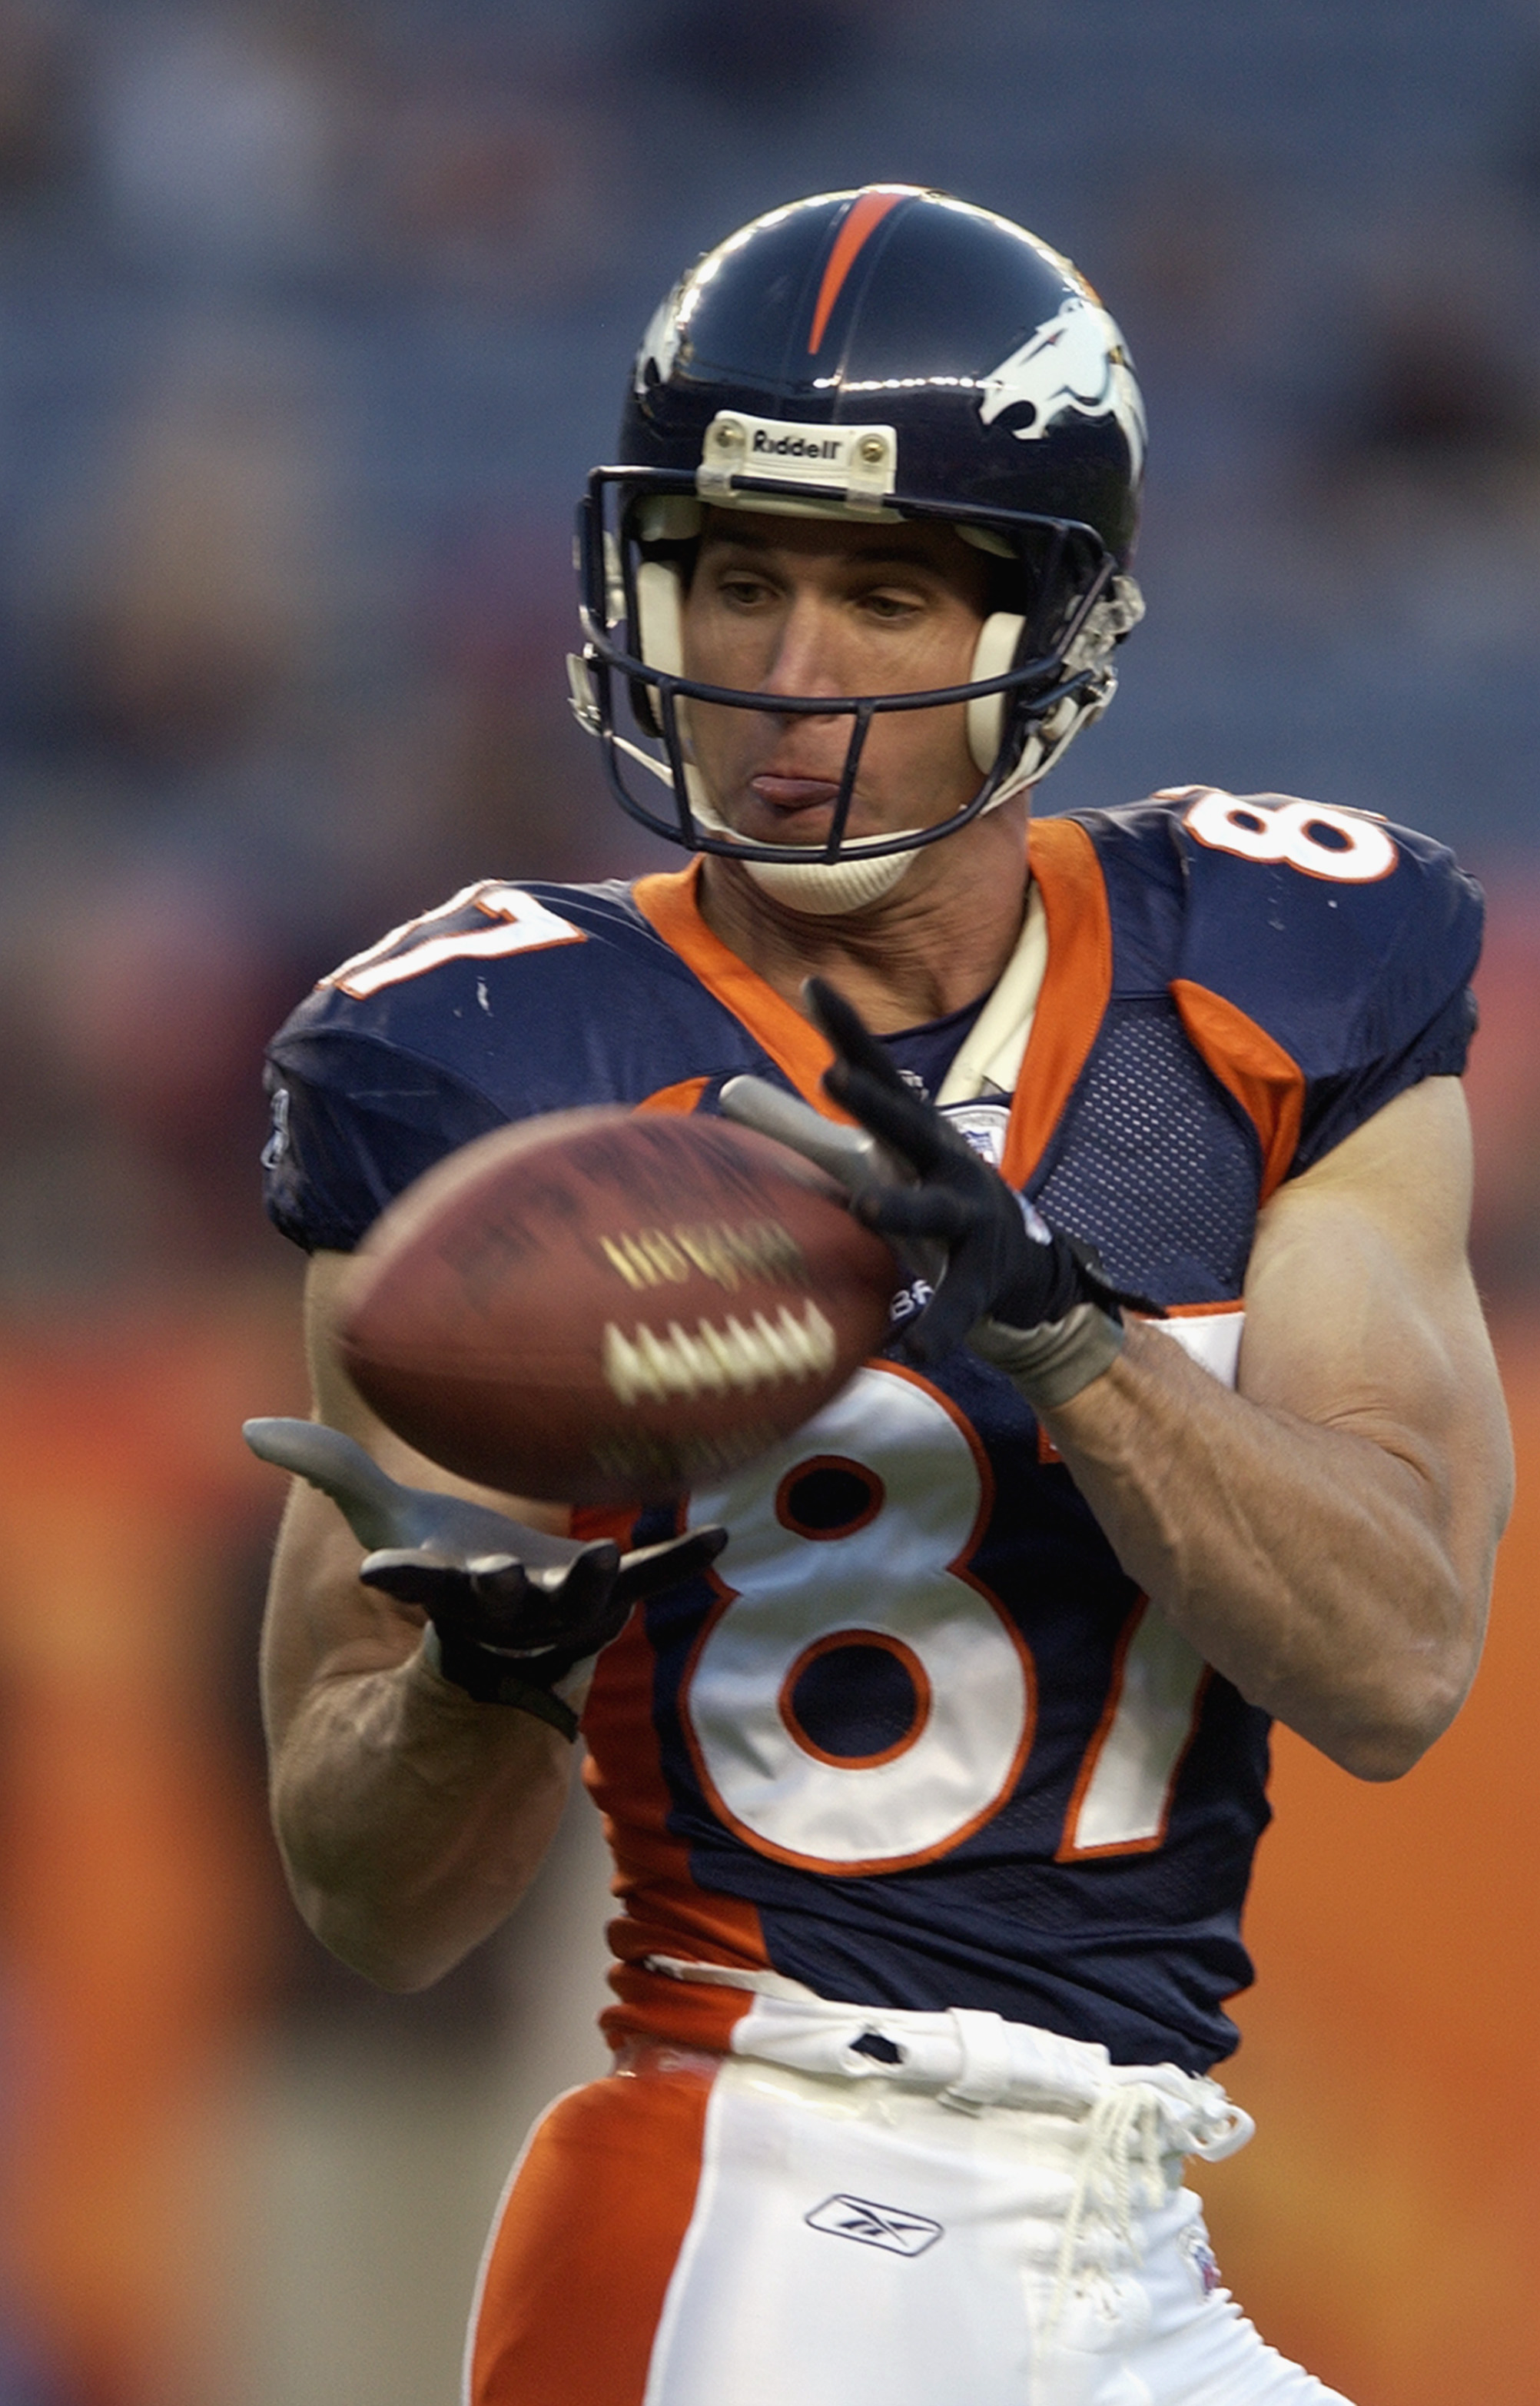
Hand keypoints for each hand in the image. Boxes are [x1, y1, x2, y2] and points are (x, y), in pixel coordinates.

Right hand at [244, 1419, 725, 1736]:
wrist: (500, 1639)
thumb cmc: (440, 1566)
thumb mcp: (383, 1521)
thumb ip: (332, 1472)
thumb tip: (253, 1431)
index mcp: (441, 1592)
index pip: (414, 1587)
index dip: (400, 1577)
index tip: (378, 1571)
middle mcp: (500, 1610)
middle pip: (498, 1605)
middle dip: (500, 1593)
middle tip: (499, 1577)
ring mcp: (560, 1611)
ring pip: (574, 1607)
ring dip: (590, 1587)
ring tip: (604, 1557)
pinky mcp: (611, 1596)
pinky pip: (649, 1581)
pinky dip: (679, 1558)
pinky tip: (719, 1535)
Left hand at [800, 976, 1123, 1362]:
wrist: (1021, 1265)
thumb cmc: (926, 1196)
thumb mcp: (868, 1160)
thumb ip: (800, 1129)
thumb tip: (725, 1090)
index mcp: (913, 1132)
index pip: (876, 1072)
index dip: (846, 1030)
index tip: (813, 985)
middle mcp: (946, 1164)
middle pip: (909, 1125)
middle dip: (876, 1101)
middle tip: (834, 1075)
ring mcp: (969, 1220)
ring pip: (933, 1213)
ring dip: (901, 1207)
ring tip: (865, 1208)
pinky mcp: (982, 1278)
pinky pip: (957, 1304)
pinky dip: (938, 1325)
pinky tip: (915, 1348)